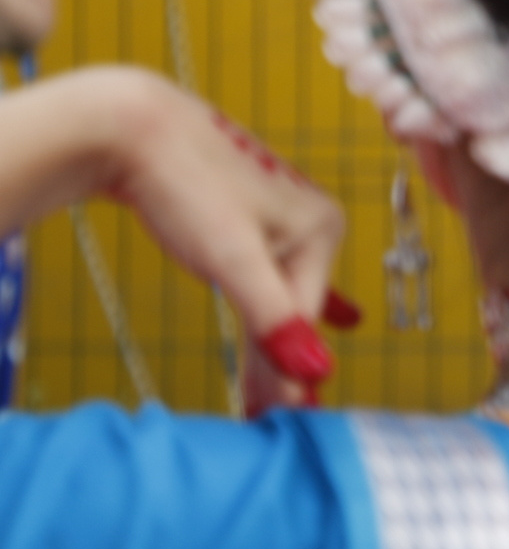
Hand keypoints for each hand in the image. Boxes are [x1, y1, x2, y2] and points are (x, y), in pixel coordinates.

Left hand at [95, 71, 348, 407]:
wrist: (131, 125)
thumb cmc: (185, 185)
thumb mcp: (231, 258)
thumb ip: (273, 317)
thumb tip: (316, 374)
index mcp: (324, 228)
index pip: (303, 317)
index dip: (283, 371)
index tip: (277, 423)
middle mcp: (313, 220)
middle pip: (293, 309)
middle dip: (278, 363)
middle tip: (260, 421)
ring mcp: (281, 216)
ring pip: (280, 294)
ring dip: (274, 341)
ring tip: (269, 398)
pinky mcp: (248, 214)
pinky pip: (272, 275)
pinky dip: (284, 306)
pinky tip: (337, 318)